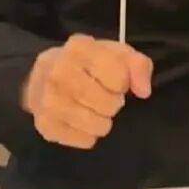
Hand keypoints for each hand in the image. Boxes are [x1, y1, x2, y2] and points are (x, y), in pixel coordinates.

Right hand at [21, 34, 152, 148]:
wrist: (45, 75)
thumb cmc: (89, 63)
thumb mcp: (118, 54)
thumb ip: (138, 66)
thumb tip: (144, 91)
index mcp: (79, 48)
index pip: (119, 77)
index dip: (124, 83)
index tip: (117, 82)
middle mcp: (58, 72)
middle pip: (108, 104)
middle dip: (115, 103)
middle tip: (106, 97)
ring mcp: (46, 100)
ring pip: (95, 125)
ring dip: (104, 121)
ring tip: (96, 110)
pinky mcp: (44, 125)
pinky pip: (83, 140)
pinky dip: (89, 135)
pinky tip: (82, 121)